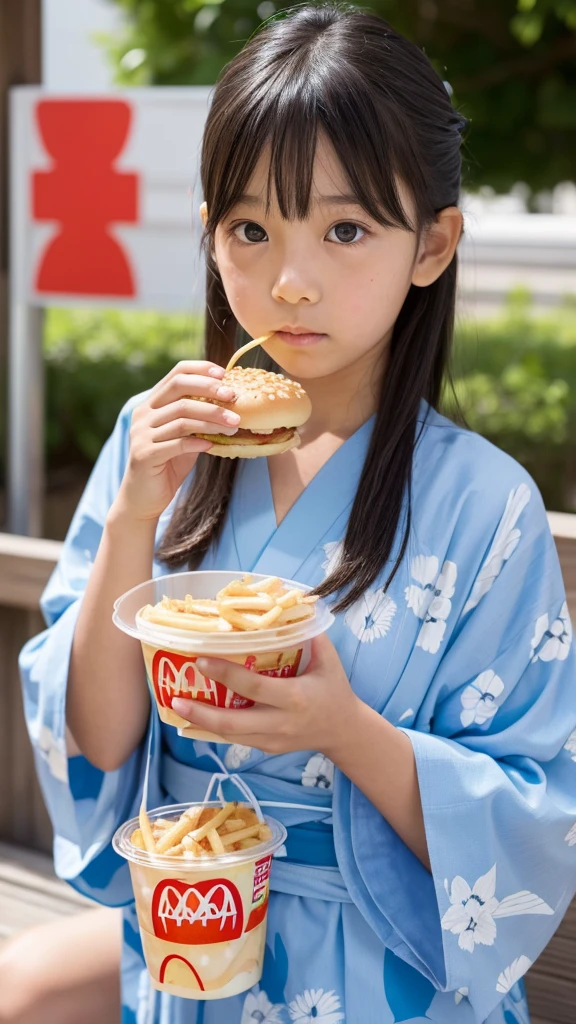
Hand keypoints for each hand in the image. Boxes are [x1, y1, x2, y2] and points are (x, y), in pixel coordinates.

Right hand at [113, 360, 241, 520]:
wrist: (143, 498)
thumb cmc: (168, 465)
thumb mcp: (185, 437)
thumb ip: (198, 420)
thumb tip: (232, 405)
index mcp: (152, 404)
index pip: (176, 374)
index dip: (201, 370)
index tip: (224, 374)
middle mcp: (143, 414)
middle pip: (178, 389)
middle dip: (209, 390)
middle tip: (233, 397)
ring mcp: (141, 434)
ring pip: (182, 417)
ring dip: (212, 420)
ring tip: (234, 425)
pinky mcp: (144, 455)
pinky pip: (177, 443)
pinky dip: (198, 442)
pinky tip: (213, 446)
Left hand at [172, 633, 361, 757]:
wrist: (344, 732)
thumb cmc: (335, 691)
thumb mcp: (329, 661)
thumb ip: (311, 634)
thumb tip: (290, 606)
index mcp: (294, 698)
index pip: (253, 687)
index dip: (225, 674)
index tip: (201, 661)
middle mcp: (280, 722)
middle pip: (233, 723)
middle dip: (201, 713)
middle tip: (176, 697)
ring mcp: (272, 739)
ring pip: (229, 736)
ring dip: (200, 723)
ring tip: (176, 706)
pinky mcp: (267, 748)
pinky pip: (236, 739)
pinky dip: (213, 729)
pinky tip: (195, 718)